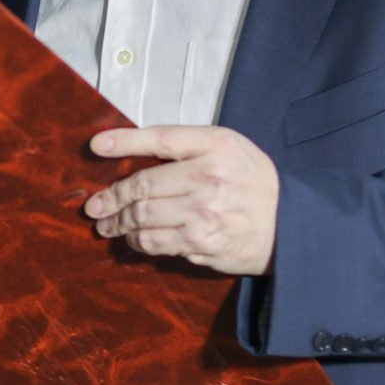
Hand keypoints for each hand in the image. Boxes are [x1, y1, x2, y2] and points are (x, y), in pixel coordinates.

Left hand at [84, 125, 278, 275]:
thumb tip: (131, 147)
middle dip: (110, 198)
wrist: (290, 223)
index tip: (95, 146)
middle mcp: (208, 180)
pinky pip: (157, 243)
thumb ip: (185, 144)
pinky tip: (132, 239)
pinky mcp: (202, 244)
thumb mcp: (227, 146)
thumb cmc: (251, 180)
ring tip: (106, 225)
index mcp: (216, 147)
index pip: (160, 140)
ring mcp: (204, 216)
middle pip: (142, 187)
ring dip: (117, 224)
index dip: (124, 142)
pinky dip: (138, 241)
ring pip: (142, 219)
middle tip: (94, 206)